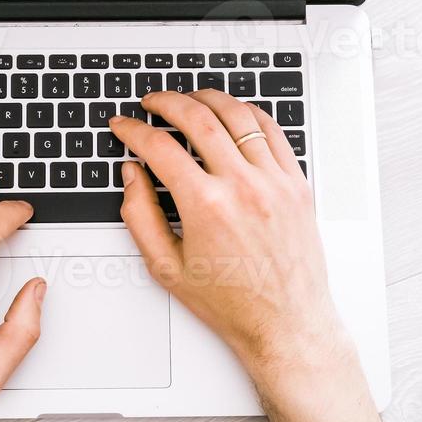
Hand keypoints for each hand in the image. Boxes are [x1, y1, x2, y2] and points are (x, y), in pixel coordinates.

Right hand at [110, 90, 354, 379]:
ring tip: (190, 99)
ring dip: (208, 98)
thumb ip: (140, 216)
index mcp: (206, 206)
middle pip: (198, 118)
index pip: (159, 147)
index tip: (124, 126)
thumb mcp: (166, 267)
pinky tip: (233, 112)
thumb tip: (132, 175)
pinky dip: (249, 113)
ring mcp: (274, 182)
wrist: (285, 323)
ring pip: (238, 116)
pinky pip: (273, 132)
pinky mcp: (296, 184)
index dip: (133, 130)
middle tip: (151, 102)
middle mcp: (243, 187)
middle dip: (166, 102)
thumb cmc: (231, 302)